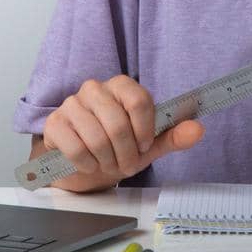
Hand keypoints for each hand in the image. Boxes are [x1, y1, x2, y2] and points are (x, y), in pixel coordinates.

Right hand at [38, 75, 204, 191]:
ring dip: (107, 161)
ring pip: (96, 138)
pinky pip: (75, 147)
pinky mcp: (54, 124)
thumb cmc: (116, 149)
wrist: (83, 165)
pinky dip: (87, 164)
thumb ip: (172, 136)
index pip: (139, 101)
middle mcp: (94, 89)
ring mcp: (72, 104)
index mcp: (121, 86)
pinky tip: (89, 164)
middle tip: (126, 164)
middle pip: (117, 123)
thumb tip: (197, 130)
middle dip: (125, 153)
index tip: (144, 146)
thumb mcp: (148, 145)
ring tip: (108, 165)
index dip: (144, 130)